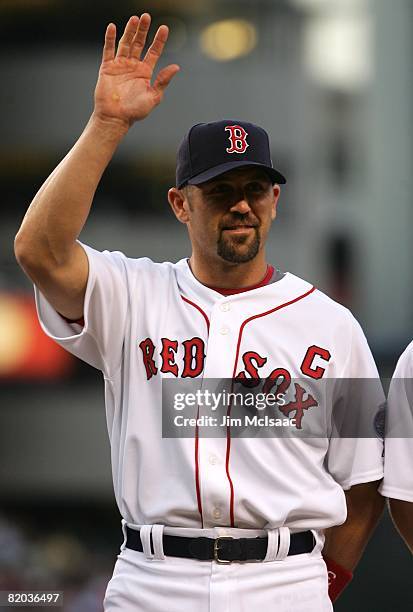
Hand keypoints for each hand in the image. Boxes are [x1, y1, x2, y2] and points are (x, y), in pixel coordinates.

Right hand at [93, 14, 179, 128]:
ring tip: (134, 19)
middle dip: (143, 30)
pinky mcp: (107, 67)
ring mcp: (120, 65)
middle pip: (139, 43)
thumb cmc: (135, 111)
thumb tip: (176, 67)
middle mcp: (133, 66)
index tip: (164, 28)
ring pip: (125, 44)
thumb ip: (163, 81)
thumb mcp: (154, 96)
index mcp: (145, 72)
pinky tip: (112, 27)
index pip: (153, 52)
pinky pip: (108, 50)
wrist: (116, 118)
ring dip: (129, 31)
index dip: (159, 40)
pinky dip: (109, 38)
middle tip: (146, 16)